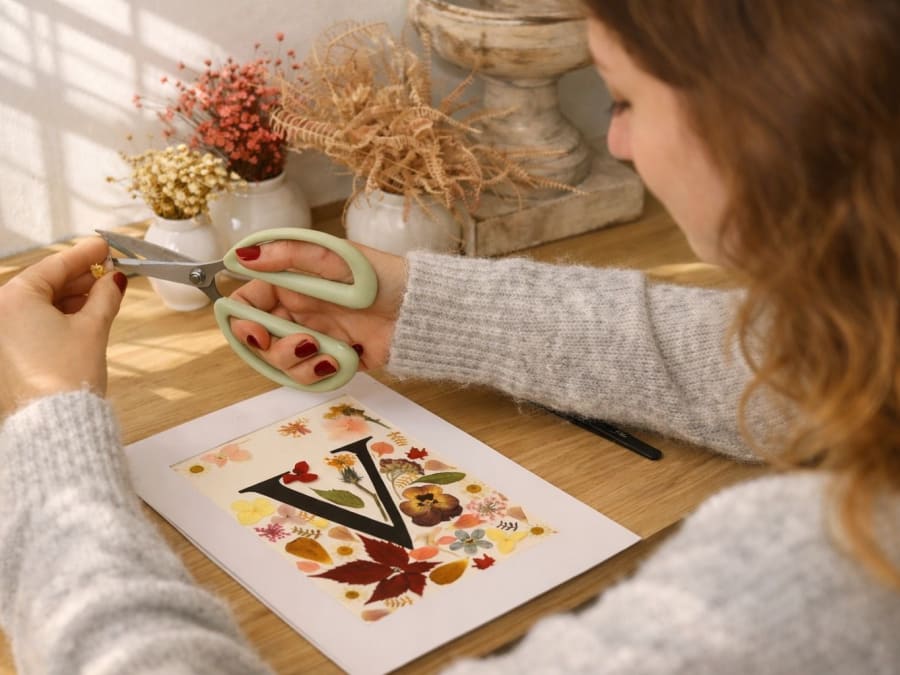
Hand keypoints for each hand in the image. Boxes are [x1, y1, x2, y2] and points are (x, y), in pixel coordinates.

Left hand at [0, 237, 126, 416]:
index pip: (54, 266)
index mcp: (14, 298)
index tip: (103, 245)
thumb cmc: (68, 375)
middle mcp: (0, 313)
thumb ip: (105, 296)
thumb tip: (114, 279)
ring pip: (40, 304)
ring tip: (103, 294)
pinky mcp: (9, 353)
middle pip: (45, 284)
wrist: (57, 420)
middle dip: (80, 277)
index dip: (85, 254)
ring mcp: (2, 334)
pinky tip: (85, 315)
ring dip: (72, 297)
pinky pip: (34, 323)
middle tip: (108, 269)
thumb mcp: (94, 327)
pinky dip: (59, 316)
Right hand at [227, 239, 406, 385]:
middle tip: (304, 344)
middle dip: (274, 348)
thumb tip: (243, 256)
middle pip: (260, 339)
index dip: (242, 320)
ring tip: (325, 351)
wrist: (418, 313)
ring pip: (281, 362)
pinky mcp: (331, 361)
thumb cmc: (381, 278)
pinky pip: (308, 377)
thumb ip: (290, 255)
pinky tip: (339, 361)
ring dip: (298, 363)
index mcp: (292, 285)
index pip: (248, 303)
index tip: (255, 332)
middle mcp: (298, 313)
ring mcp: (314, 338)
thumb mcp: (335, 257)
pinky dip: (319, 373)